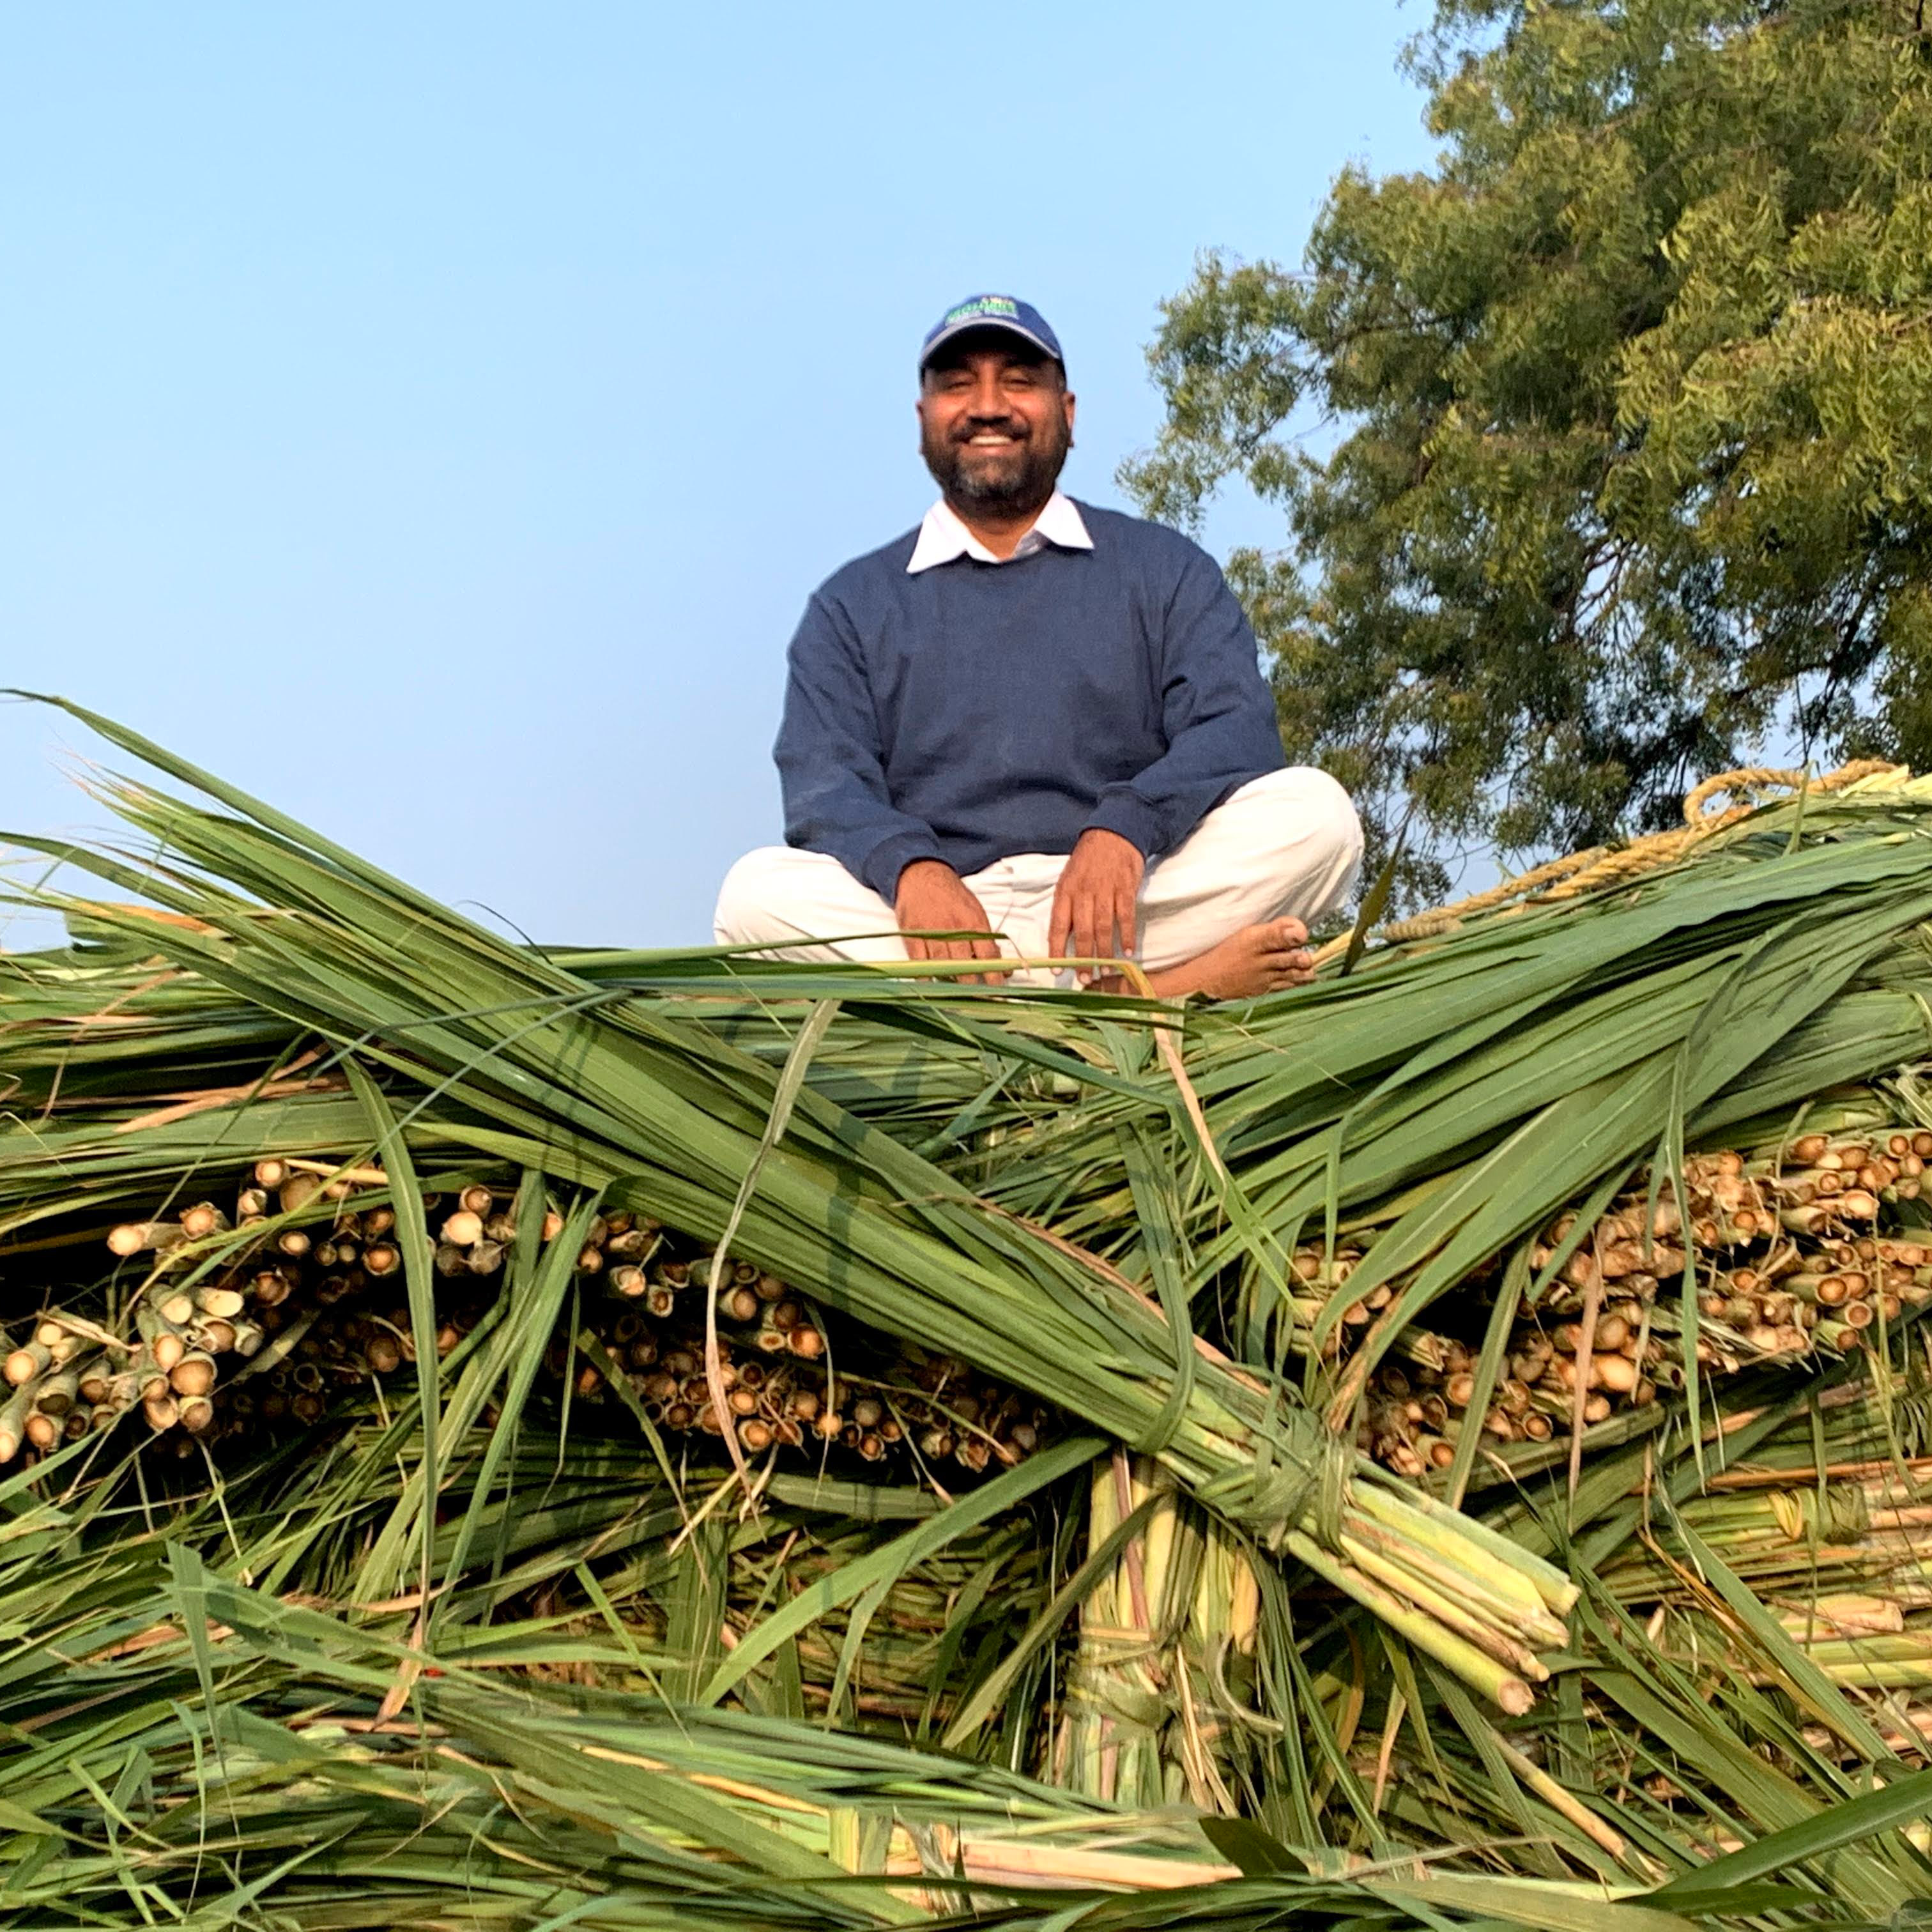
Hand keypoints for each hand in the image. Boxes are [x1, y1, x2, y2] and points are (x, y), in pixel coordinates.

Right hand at [895, 860, 1006, 983]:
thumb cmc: (952, 896)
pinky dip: (926, 977)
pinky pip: (919, 963)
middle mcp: (953, 929)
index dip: (994, 975)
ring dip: (952, 984)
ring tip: (958, 995)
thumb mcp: (975, 911)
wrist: (922, 875)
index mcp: (973, 922)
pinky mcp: (912, 936)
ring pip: (943, 966)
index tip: (998, 988)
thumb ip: (987, 938)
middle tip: (978, 997)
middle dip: (973, 984)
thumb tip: (1001, 965)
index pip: (988, 955)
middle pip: (965, 965)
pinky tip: (933, 985)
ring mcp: (931, 933)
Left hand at [1049, 829, 1144, 980]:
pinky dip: (1127, 935)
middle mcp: (1083, 892)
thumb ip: (1067, 907)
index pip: (1058, 926)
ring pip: (1103, 927)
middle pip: (1082, 932)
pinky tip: (1128, 952)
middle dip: (1083, 958)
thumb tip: (1065, 938)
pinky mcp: (1125, 888)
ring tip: (1105, 970)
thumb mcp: (1069, 879)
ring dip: (1104, 952)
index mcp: (1065, 891)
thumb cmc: (1088, 861)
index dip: (1057, 950)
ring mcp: (1105, 890)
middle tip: (1085, 978)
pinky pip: (1125, 916)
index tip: (1057, 969)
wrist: (1114, 833)